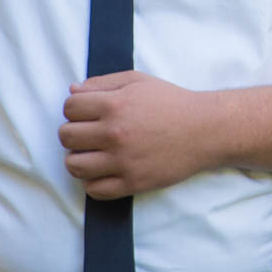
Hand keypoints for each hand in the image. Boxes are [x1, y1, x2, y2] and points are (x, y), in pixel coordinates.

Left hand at [59, 71, 212, 198]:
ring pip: (74, 166)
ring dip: (79, 158)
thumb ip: (102, 83)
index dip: (75, 109)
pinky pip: (93, 190)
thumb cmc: (172, 102)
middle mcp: (115, 133)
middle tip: (91, 133)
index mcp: (115, 104)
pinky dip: (93, 181)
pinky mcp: (132, 182)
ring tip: (94, 153)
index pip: (69, 108)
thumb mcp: (139, 81)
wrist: (205, 129)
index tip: (87, 113)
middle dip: (74, 132)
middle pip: (66, 137)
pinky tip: (105, 170)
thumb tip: (72, 90)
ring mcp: (122, 161)